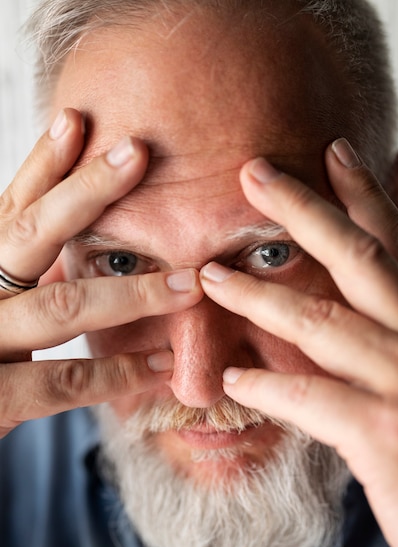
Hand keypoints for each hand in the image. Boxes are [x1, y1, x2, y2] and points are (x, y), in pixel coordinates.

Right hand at [0, 108, 202, 436]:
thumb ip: (19, 281)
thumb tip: (67, 247)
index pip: (10, 211)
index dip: (41, 166)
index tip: (76, 122)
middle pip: (28, 234)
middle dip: (85, 191)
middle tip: (137, 152)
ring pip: (59, 304)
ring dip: (132, 292)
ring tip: (188, 283)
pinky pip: (62, 381)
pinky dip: (117, 371)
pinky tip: (162, 364)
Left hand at [200, 139, 397, 546]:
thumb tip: (360, 313)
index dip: (368, 195)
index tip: (333, 153)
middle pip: (361, 259)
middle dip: (304, 210)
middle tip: (253, 173)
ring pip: (324, 322)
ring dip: (258, 297)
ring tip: (211, 276)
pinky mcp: (390, 434)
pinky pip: (313, 400)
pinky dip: (268, 388)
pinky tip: (233, 380)